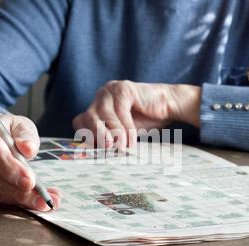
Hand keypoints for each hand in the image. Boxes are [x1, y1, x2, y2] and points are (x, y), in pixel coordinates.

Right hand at [0, 111, 60, 210]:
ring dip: (23, 200)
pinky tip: (36, 202)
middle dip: (21, 193)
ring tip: (44, 202)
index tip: (30, 181)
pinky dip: (19, 201)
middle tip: (42, 200)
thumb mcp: (20, 123)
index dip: (12, 169)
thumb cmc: (6, 128)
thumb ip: (26, 134)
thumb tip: (29, 149)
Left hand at [72, 81, 200, 148]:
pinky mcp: (123, 88)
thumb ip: (108, 138)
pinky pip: (119, 110)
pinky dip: (125, 127)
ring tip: (125, 145)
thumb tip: (93, 155)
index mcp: (97, 106)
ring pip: (102, 113)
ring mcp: (111, 90)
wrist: (168, 105)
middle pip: (87, 117)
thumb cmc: (146, 120)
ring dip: (114, 133)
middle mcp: (101, 96)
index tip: (98, 150)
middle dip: (99, 135)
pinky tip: (133, 137)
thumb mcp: (122, 133)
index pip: (80, 122)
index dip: (86, 137)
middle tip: (111, 148)